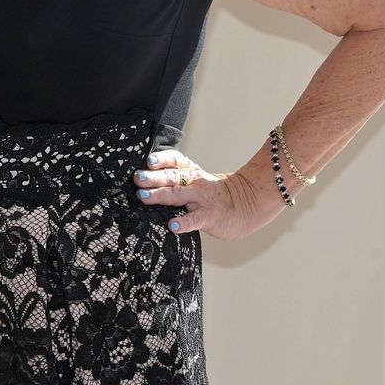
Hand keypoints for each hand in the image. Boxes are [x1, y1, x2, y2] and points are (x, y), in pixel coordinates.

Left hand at [131, 149, 285, 240]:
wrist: (247, 205)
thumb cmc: (214, 195)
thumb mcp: (196, 181)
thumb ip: (173, 180)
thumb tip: (142, 183)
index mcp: (191, 172)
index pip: (175, 160)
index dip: (162, 159)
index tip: (148, 160)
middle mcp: (195, 183)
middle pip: (172, 177)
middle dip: (153, 177)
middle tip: (138, 177)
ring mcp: (202, 199)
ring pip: (179, 195)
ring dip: (160, 195)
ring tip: (143, 196)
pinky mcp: (210, 216)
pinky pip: (195, 220)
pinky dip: (183, 223)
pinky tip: (172, 225)